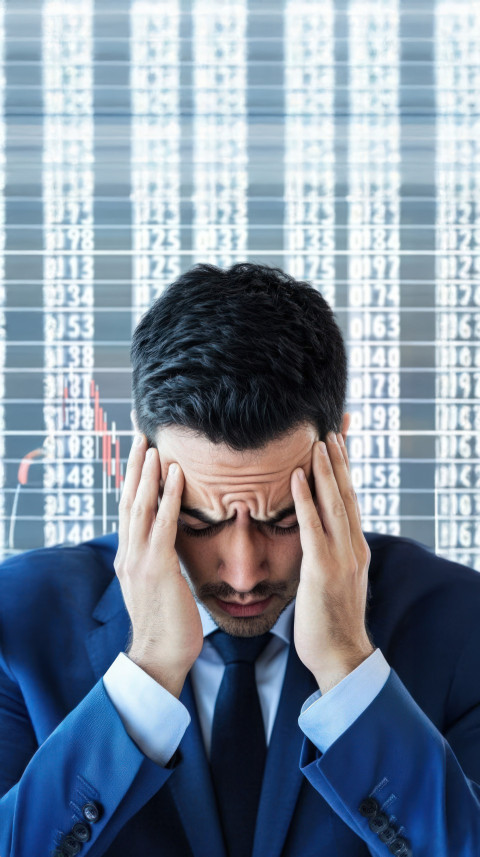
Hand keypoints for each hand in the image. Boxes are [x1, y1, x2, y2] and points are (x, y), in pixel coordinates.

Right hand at [114, 435, 203, 696]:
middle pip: (128, 500)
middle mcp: (128, 554)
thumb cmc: (167, 625)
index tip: (140, 455)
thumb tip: (168, 545)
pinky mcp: (156, 568)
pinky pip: (162, 524)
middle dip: (135, 466)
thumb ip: (158, 562)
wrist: (159, 657)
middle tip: (140, 436)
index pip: (129, 510)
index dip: (133, 480)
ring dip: (147, 472)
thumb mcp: (157, 587)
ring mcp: (138, 560)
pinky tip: (175, 474)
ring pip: (140, 506)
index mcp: (128, 558)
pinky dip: (167, 496)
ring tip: (153, 444)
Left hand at [291, 432, 373, 693]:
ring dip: (325, 471)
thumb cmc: (331, 622)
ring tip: (318, 442)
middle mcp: (353, 548)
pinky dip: (305, 500)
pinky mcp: (322, 569)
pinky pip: (312, 527)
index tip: (339, 445)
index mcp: (356, 550)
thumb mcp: (335, 582)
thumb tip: (315, 539)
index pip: (351, 501)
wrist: (340, 655)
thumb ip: (329, 556)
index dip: (346, 472)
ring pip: (335, 504)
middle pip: (347, 495)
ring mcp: (341, 558)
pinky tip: (295, 477)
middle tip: (331, 431)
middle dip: (339, 461)